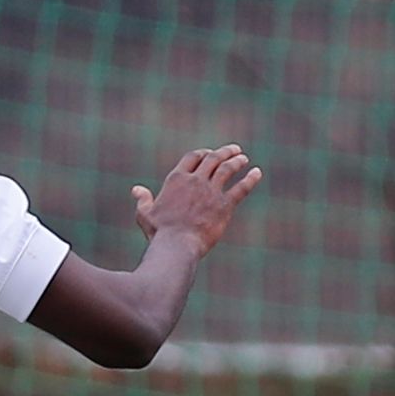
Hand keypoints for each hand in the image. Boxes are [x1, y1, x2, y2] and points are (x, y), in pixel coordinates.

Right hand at [135, 143, 264, 248]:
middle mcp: (195, 181)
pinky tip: (257, 173)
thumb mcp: (145, 213)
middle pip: (213, 158)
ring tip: (244, 158)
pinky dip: (250, 179)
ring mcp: (211, 191)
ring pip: (227, 169)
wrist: (176, 245)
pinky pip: (241, 188)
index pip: (192, 157)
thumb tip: (136, 189)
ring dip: (237, 161)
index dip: (202, 153)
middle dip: (224, 152)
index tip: (210, 153)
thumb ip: (143, 199)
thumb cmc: (159, 232)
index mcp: (176, 179)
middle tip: (235, 150)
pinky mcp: (224, 205)